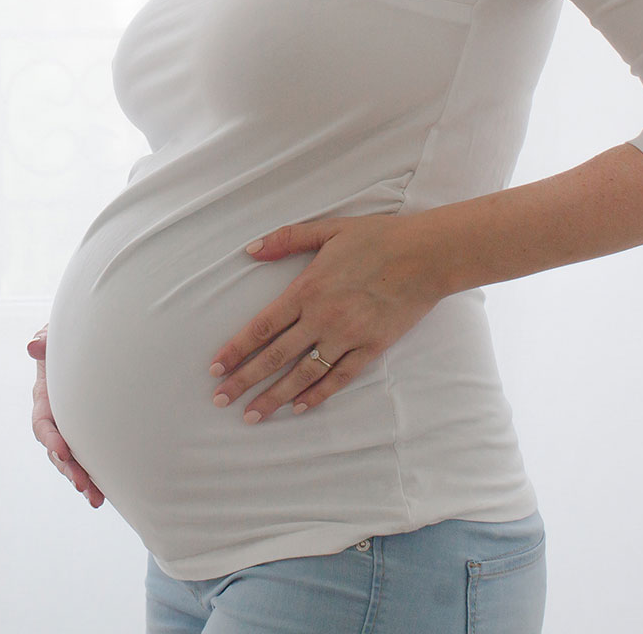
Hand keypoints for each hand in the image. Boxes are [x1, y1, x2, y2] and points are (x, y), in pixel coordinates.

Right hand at [29, 324, 104, 507]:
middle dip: (67, 468)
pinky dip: (95, 477)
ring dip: (81, 480)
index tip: (63, 450)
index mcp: (45, 398)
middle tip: (82, 483)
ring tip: (94, 498)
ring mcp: (72, 428)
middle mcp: (56, 418)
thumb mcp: (56, 336)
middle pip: (55, 450)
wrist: (92, 343)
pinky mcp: (89, 434)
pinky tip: (104, 494)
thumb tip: (33, 346)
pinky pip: (89, 458)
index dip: (50, 438)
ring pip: (71, 461)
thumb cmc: (70, 339)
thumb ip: (45, 339)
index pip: (42, 423)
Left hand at [206, 214, 443, 423]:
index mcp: (307, 289)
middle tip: (221, 400)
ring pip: (303, 374)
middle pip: (275, 357)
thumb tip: (250, 250)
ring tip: (252, 415)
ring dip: (275, 396)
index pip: (261, 327)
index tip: (216, 368)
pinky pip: (340, 377)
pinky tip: (299, 408)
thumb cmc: (377, 237)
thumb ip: (286, 239)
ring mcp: (347, 336)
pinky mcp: (372, 347)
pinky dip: (318, 395)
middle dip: (244, 380)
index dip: (235, 350)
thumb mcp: (328, 228)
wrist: (426, 255)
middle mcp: (322, 318)